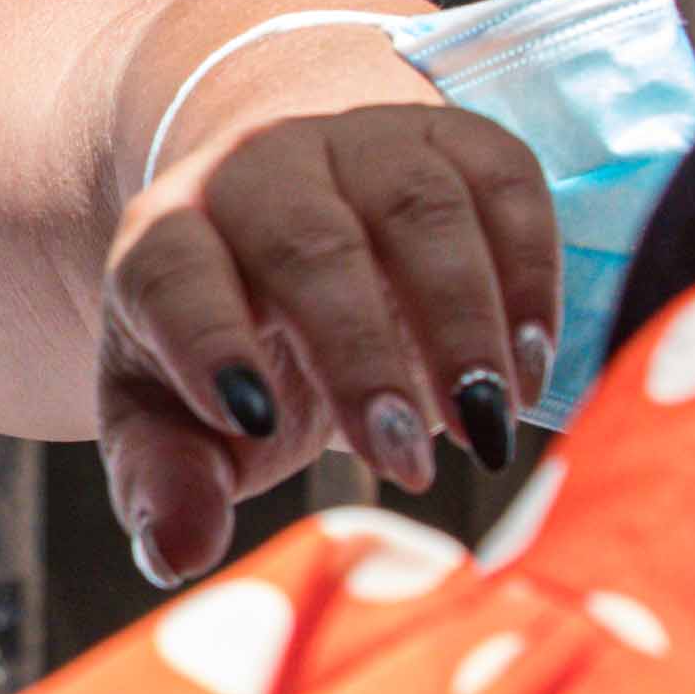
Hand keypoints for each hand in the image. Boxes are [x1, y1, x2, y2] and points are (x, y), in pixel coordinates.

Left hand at [99, 29, 557, 585]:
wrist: (283, 201)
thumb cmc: (230, 339)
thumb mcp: (172, 414)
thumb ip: (164, 480)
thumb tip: (175, 555)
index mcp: (168, 236)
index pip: (174, 274)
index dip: (208, 342)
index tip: (253, 424)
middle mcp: (260, 169)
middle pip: (309, 246)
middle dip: (361, 356)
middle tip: (406, 465)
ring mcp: (362, 143)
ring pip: (418, 211)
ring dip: (460, 326)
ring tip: (485, 432)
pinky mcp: (457, 138)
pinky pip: (506, 186)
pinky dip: (529, 279)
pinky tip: (531, 373)